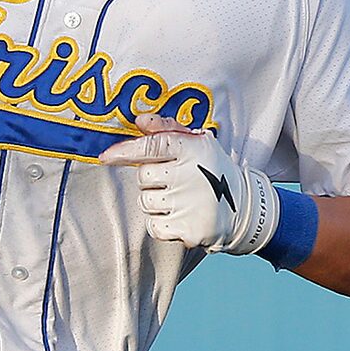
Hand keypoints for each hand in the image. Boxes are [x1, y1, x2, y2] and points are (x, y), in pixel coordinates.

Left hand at [103, 113, 278, 254]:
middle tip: (171, 180)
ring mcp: (189, 204)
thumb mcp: (198, 142)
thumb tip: (139, 121)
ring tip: (178, 198)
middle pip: (143, 177)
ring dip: (155, 202)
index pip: (151, 146)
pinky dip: (160, 223)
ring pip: (146, 202)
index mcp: (193, 149)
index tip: (106, 157)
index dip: (125, 151)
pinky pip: (153, 226)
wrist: (243, 208)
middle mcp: (190, 175)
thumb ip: (167, 129)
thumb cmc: (212, 170)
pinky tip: (178, 215)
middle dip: (150, 179)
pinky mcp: (188, 229)